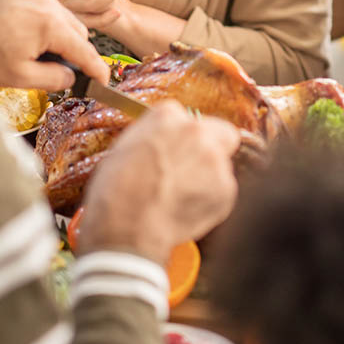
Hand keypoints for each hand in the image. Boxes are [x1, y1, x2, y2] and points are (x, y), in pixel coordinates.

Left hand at [0, 0, 109, 89]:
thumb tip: (69, 78)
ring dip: (62, 43)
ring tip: (40, 62)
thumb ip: (52, 79)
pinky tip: (30, 47)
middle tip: (62, 77)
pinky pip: (50, 16)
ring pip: (66, 24)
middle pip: (79, 35)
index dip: (97, 69)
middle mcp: (49, 6)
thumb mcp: (19, 77)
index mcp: (51, 25)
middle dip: (77, 56)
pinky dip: (50, 33)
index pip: (86, 51)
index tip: (103, 81)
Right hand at [76, 101, 240, 263]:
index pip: (187, 118)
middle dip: (213, 148)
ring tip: (182, 197)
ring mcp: (215, 159)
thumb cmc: (116, 192)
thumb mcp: (124, 149)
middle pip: (221, 133)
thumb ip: (154, 138)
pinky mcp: (226, 189)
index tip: (177, 151)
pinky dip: (211, 201)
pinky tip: (187, 209)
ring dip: (209, 177)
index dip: (182, 138)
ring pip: (222, 164)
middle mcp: (196, 131)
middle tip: (194, 169)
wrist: (126, 227)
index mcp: (168, 116)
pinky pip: (223, 191)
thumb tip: (164, 142)